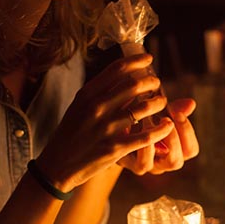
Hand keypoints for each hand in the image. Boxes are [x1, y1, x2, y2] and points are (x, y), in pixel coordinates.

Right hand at [35, 54, 174, 191]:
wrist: (58, 164)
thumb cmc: (71, 132)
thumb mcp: (79, 106)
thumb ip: (100, 92)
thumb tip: (127, 77)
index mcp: (87, 94)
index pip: (117, 69)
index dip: (137, 61)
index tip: (149, 58)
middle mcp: (97, 107)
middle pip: (134, 84)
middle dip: (151, 81)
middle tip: (157, 83)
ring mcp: (107, 128)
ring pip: (144, 107)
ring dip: (158, 102)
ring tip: (162, 101)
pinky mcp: (115, 148)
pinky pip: (146, 135)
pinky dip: (161, 129)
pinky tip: (167, 125)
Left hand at [118, 97, 199, 174]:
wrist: (112, 127)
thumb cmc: (140, 119)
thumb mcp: (159, 113)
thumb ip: (175, 110)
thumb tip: (191, 103)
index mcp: (172, 152)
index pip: (190, 150)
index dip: (187, 132)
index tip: (178, 114)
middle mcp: (160, 163)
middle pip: (177, 162)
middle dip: (174, 139)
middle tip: (165, 119)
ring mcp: (145, 166)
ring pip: (160, 164)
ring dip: (158, 141)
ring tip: (149, 121)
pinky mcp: (129, 164)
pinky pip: (143, 162)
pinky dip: (143, 143)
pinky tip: (135, 125)